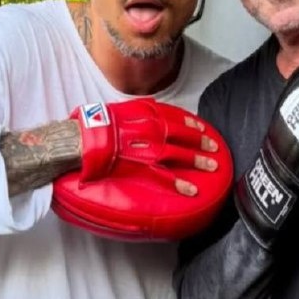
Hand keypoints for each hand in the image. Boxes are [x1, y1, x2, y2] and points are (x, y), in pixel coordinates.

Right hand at [74, 98, 221, 195]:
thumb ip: (139, 110)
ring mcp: (148, 150)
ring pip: (180, 155)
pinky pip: (165, 177)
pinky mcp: (142, 168)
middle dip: (201, 142)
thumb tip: (148, 109)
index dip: (191, 123)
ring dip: (198, 161)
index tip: (202, 128)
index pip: (176, 118)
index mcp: (147, 116)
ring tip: (213, 166)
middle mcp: (152, 131)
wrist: (83, 139)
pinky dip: (181, 184)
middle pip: (183, 136)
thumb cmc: (98, 124)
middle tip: (214, 147)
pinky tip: (193, 190)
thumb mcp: (121, 109)